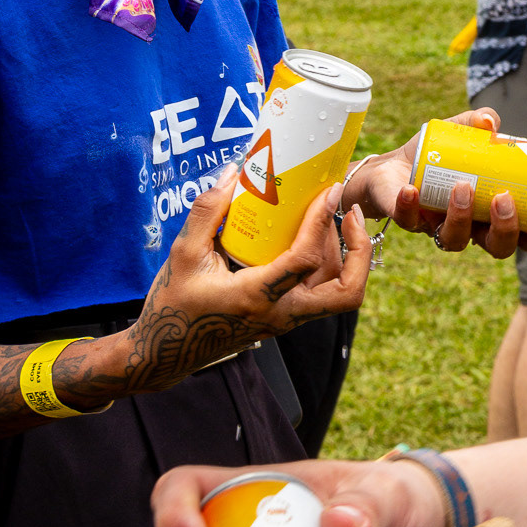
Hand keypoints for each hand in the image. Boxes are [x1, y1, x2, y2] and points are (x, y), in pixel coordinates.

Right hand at [116, 170, 370, 393]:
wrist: (165, 352)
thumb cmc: (172, 304)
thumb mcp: (183, 253)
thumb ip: (207, 212)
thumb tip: (231, 174)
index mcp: (257, 296)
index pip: (306, 259)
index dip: (322, 222)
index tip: (328, 191)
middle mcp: (280, 314)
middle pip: (347, 293)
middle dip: (360, 252)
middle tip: (351, 214)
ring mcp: (285, 321)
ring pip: (337, 294)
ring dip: (344, 256)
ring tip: (329, 218)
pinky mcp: (283, 320)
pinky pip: (320, 295)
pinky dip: (327, 267)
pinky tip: (312, 238)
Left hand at [342, 107, 526, 260]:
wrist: (392, 165)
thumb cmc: (437, 156)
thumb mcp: (461, 133)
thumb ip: (478, 124)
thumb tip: (491, 123)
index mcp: (492, 214)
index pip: (525, 236)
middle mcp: (470, 228)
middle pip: (496, 246)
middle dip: (505, 229)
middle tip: (503, 200)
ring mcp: (438, 228)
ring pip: (455, 240)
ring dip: (461, 215)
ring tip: (462, 186)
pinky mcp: (408, 221)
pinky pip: (409, 221)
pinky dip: (410, 205)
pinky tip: (412, 190)